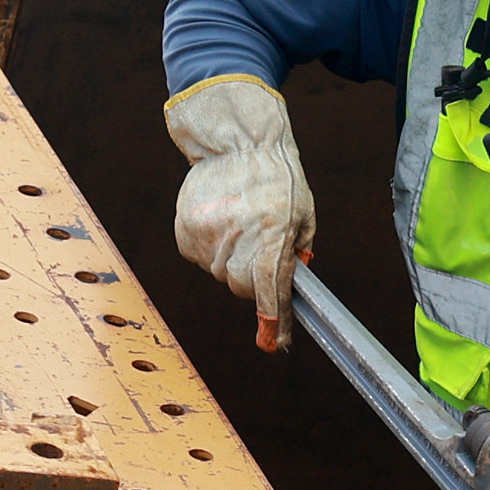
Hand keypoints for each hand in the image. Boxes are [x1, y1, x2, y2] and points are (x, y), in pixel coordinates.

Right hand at [166, 74, 315, 350]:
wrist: (236, 146)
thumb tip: (290, 289)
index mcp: (273, 234)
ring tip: (241, 228)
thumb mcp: (303, 215)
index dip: (274, 318)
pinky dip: (213, 251)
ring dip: (232, 262)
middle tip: (260, 256)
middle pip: (241, 287)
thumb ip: (297, 253)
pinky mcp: (186, 232)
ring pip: (220, 274)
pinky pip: (201, 259)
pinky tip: (222, 226)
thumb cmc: (279, 181)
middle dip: (253, 283)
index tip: (276, 343)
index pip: (270, 288)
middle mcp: (237, 237)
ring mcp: (207, 235)